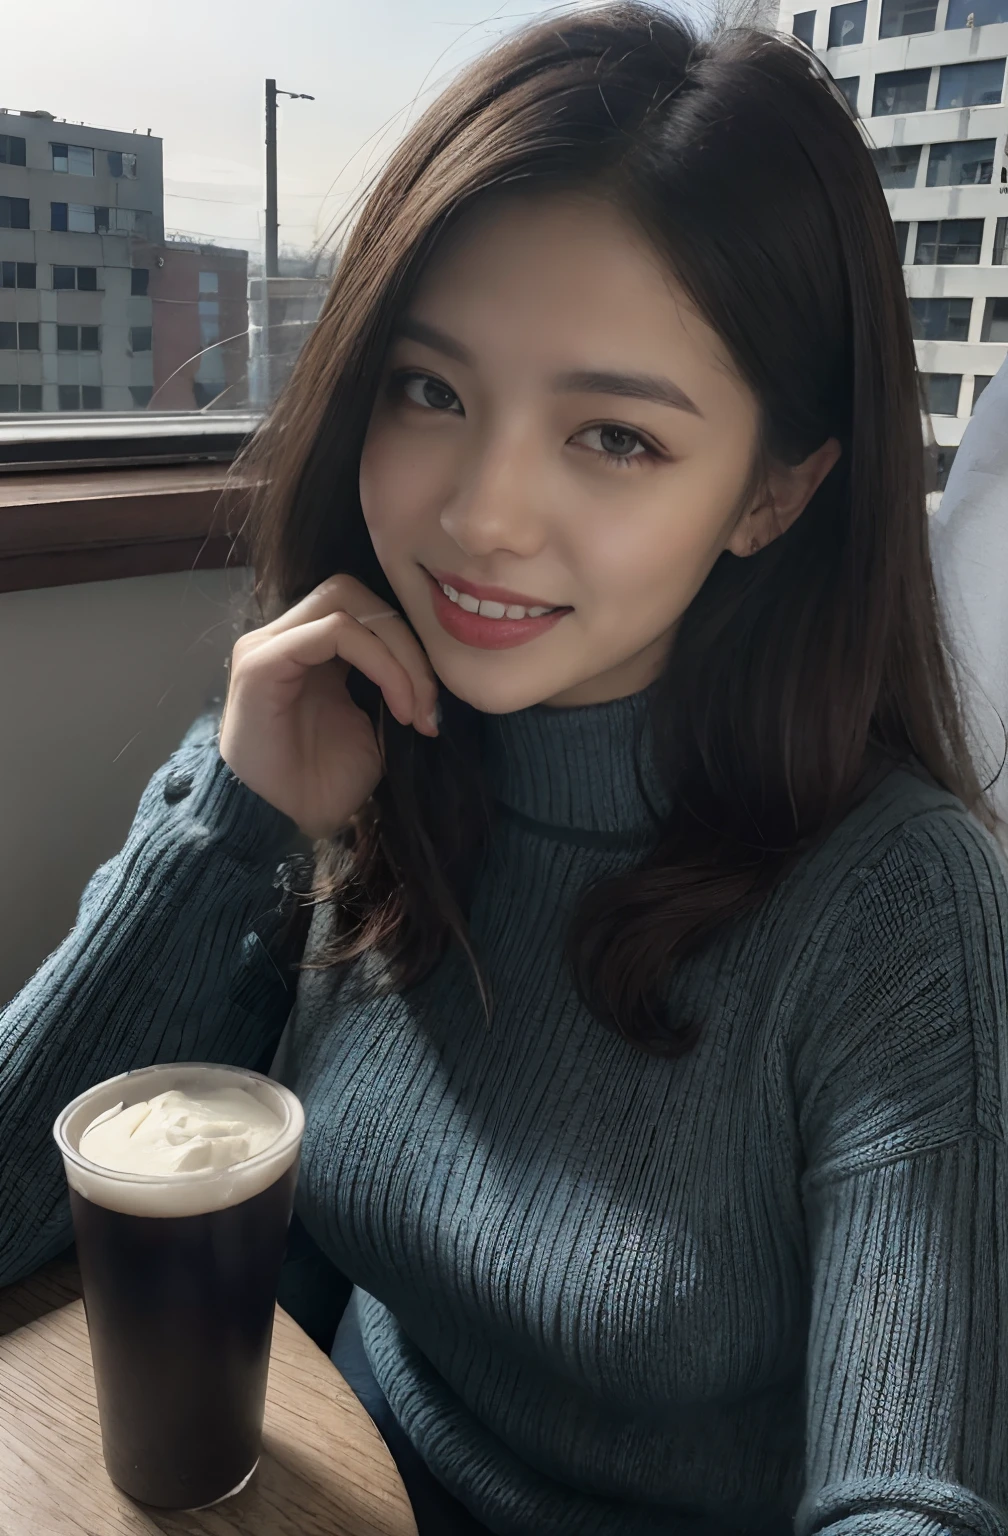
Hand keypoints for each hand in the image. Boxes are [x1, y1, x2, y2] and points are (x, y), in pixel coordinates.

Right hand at [218, 574, 438, 839]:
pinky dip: (380, 662)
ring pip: (346, 603)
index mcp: (311, 651)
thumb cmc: (325, 785)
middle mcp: (285, 638)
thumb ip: (393, 684)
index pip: (364, 607)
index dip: (409, 644)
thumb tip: (436, 666)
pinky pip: (335, 632)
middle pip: (355, 592)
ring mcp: (268, 646)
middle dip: (407, 640)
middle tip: (429, 700)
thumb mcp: (374, 725)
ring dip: (397, 651)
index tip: (433, 705)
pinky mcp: (262, 663)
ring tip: (414, 706)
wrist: (285, 826)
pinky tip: (397, 706)